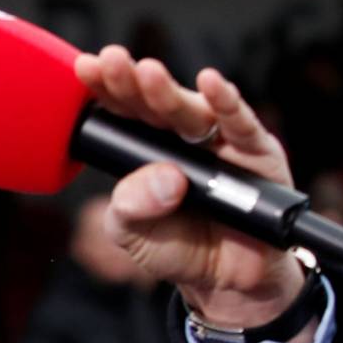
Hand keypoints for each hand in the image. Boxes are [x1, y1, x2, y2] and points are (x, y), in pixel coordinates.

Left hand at [75, 47, 307, 333]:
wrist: (224, 281)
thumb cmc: (174, 249)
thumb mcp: (132, 233)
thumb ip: (131, 207)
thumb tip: (164, 180)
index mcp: (145, 151)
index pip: (123, 114)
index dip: (106, 90)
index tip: (86, 68)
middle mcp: (181, 139)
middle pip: (154, 104)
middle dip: (131, 81)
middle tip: (111, 61)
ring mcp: (219, 142)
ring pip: (192, 109)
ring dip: (169, 90)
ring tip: (147, 73)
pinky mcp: (256, 154)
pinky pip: (242, 124)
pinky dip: (228, 102)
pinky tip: (211, 83)